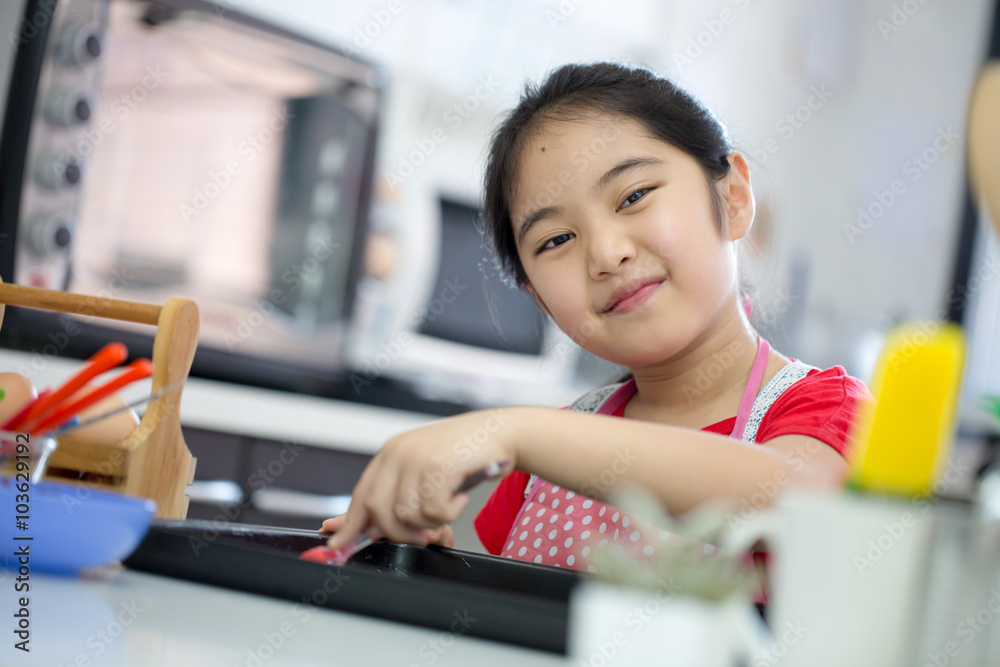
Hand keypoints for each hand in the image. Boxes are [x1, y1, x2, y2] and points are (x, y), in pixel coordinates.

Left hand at [325, 408, 517, 549]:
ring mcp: (416, 458)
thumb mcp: (426, 468)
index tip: (339, 543)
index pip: (361, 493)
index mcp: (391, 452)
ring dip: (431, 522)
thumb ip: (401, 492)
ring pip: (406, 515)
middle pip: (378, 510)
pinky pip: (434, 512)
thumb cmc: (466, 454)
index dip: (350, 523)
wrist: (502, 432)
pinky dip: (451, 512)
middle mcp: (399, 452)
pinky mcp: (437, 466)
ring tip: (448, 503)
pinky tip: (460, 495)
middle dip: (398, 533)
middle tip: (422, 535)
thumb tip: (372, 528)